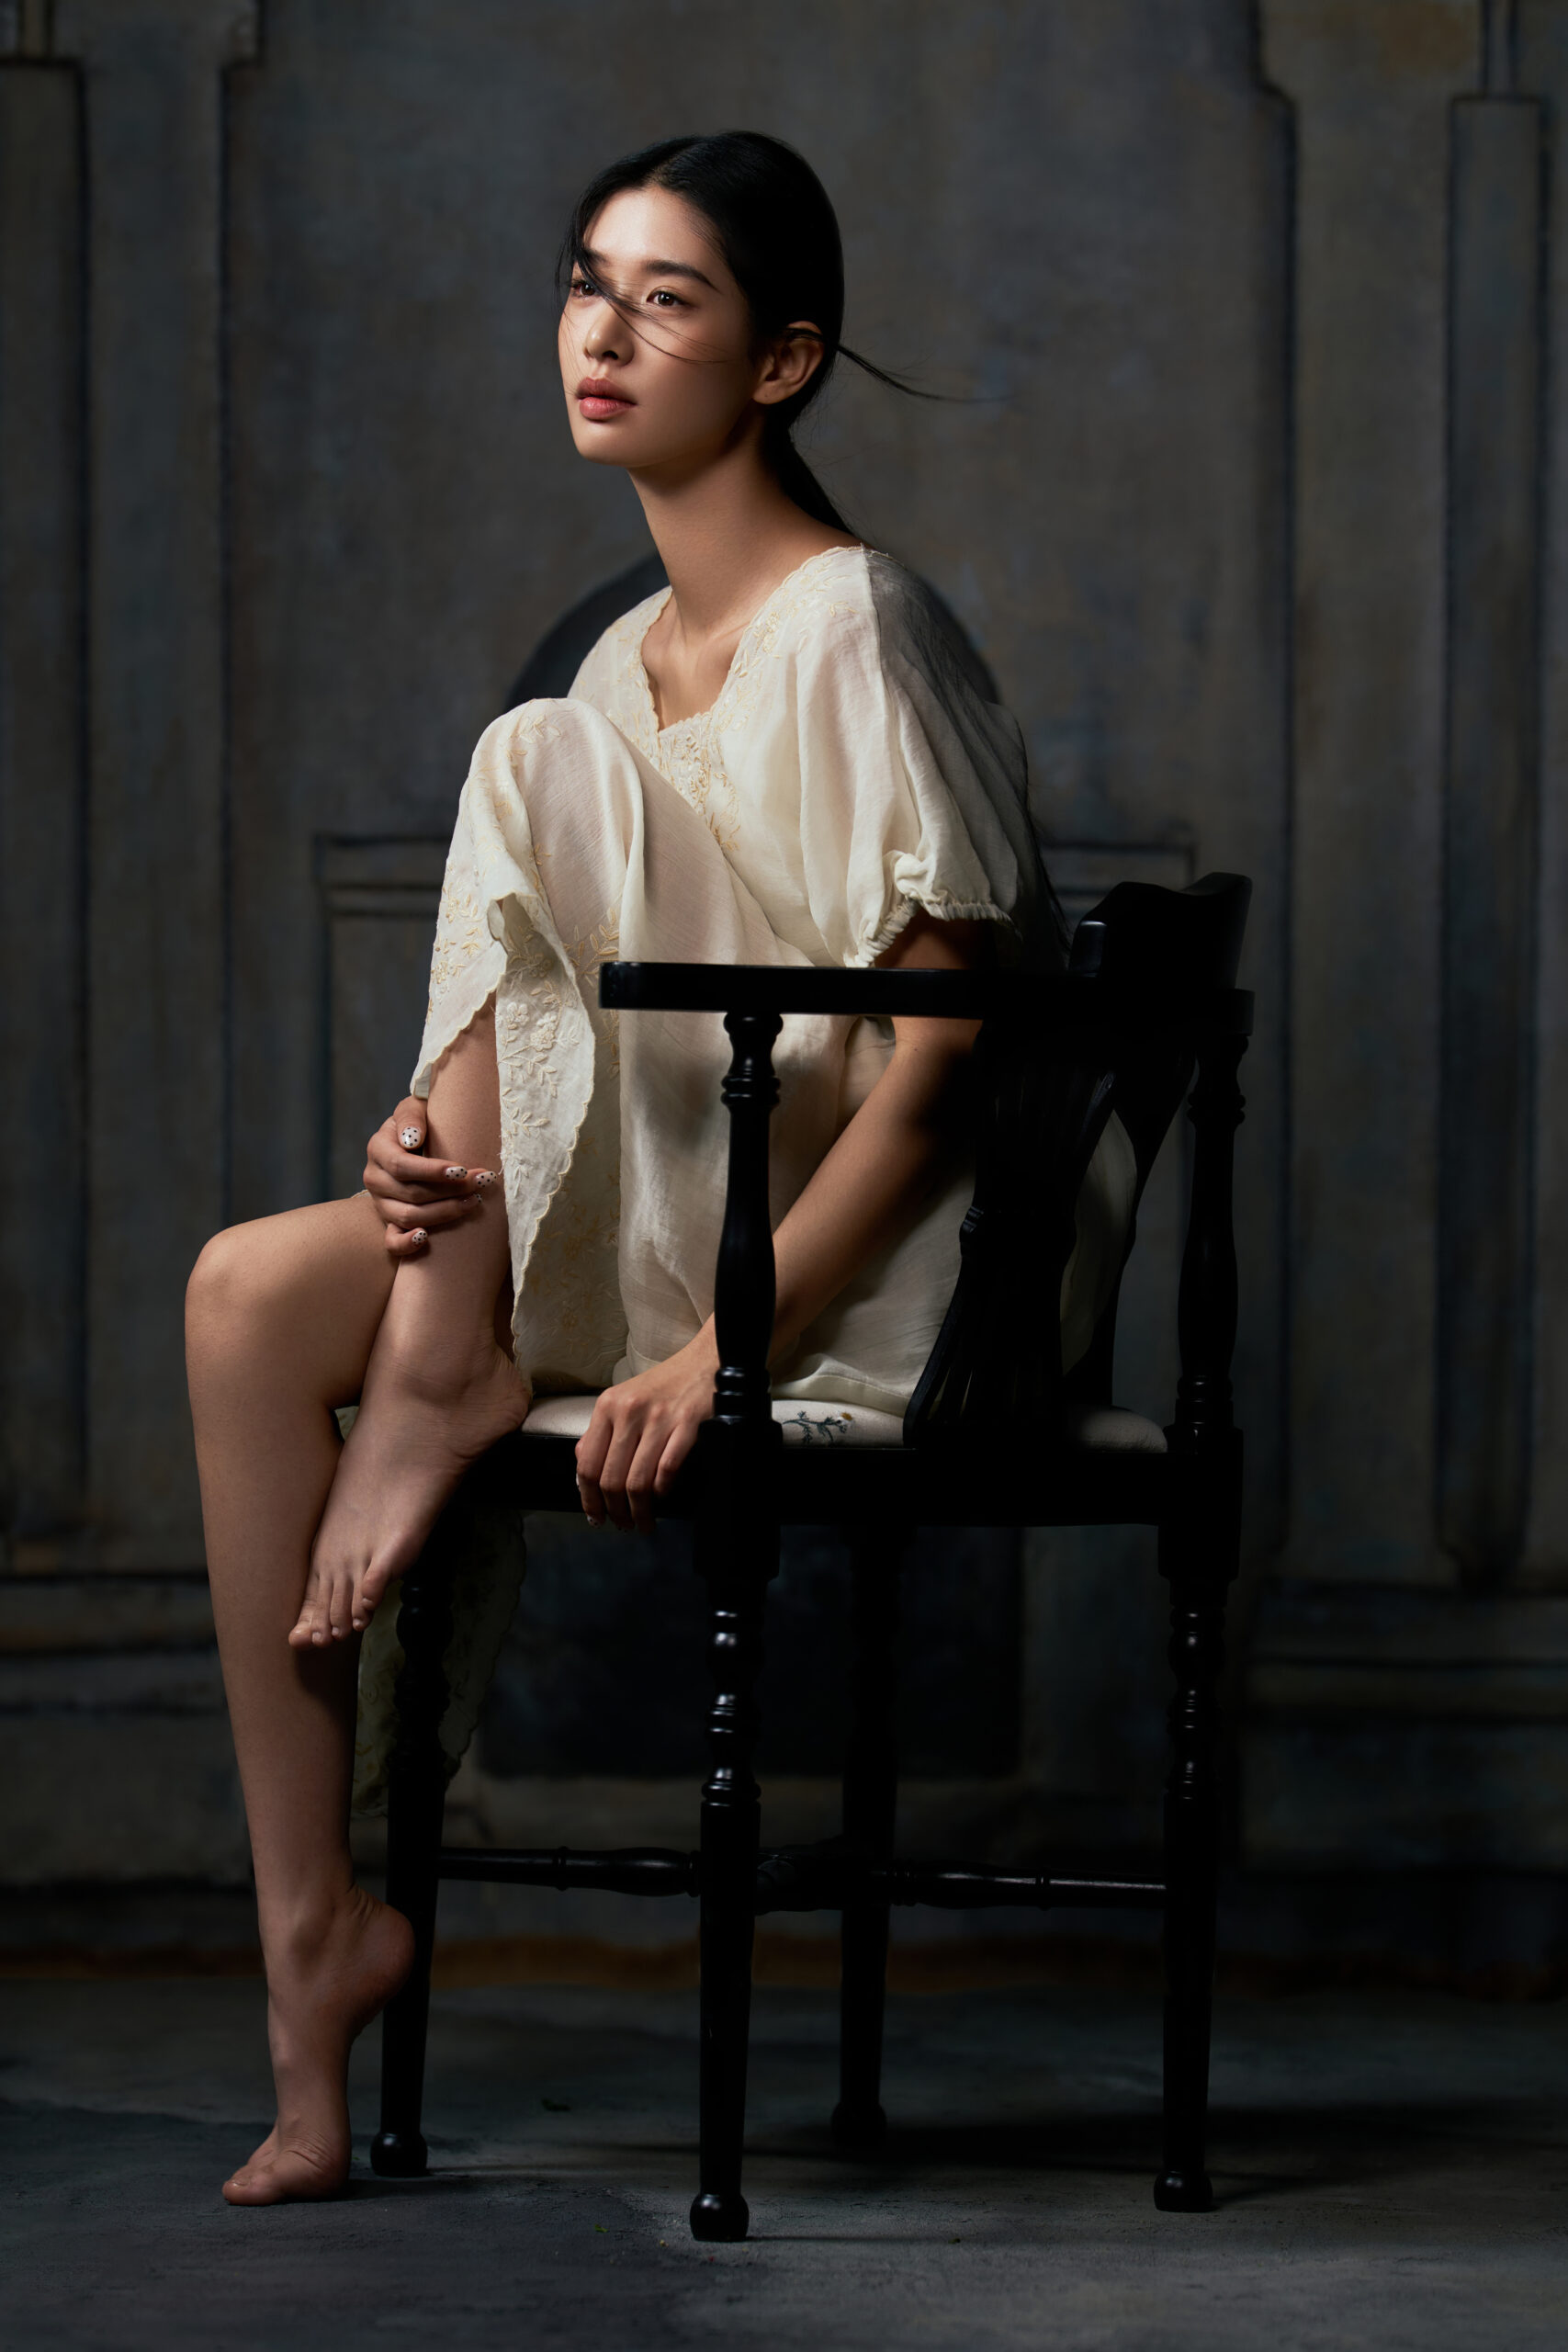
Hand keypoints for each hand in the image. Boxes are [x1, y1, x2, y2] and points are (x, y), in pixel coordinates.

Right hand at [363, 1095, 496, 1258]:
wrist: (414, 1140)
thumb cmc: (421, 1122)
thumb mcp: (415, 1108)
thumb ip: (411, 1118)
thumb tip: (411, 1140)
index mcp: (378, 1149)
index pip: (402, 1166)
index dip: (432, 1171)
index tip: (463, 1170)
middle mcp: (375, 1178)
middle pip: (411, 1193)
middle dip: (451, 1190)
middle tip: (483, 1182)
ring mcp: (381, 1203)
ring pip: (409, 1217)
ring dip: (445, 1213)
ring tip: (474, 1201)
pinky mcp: (388, 1221)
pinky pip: (392, 1241)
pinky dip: (407, 1244)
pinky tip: (427, 1238)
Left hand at [573, 1327, 720, 1536]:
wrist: (704, 1361)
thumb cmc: (665, 1384)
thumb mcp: (623, 1400)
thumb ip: (600, 1432)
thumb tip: (582, 1464)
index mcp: (608, 1407)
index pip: (587, 1464)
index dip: (589, 1499)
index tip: (596, 1516)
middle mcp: (629, 1412)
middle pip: (611, 1479)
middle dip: (616, 1512)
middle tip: (623, 1525)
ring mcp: (658, 1418)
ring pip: (638, 1481)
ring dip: (640, 1511)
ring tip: (644, 1522)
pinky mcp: (687, 1424)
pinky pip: (667, 1469)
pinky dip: (663, 1490)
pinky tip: (663, 1496)